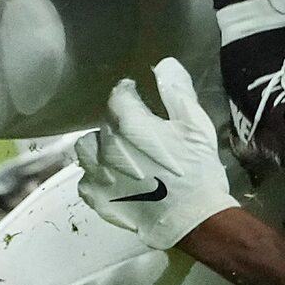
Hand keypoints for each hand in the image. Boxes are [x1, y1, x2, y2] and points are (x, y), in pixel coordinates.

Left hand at [75, 58, 238, 249]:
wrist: (192, 219)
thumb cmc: (197, 168)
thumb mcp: (195, 124)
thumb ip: (176, 91)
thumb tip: (164, 65)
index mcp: (130, 123)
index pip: (118, 95)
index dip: (129, 93)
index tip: (137, 96)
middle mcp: (107, 145)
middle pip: (105, 122)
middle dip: (120, 122)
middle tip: (139, 133)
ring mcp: (97, 174)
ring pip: (87, 149)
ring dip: (101, 146)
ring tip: (119, 153)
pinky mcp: (96, 198)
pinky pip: (86, 179)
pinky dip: (97, 176)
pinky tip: (115, 179)